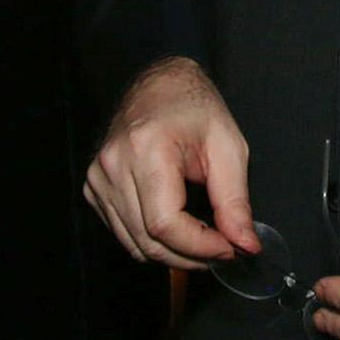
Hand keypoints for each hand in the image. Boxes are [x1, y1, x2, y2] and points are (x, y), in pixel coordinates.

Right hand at [83, 58, 257, 269]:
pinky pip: (123, 233)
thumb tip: (245, 244)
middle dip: (191, 256)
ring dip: (173, 254)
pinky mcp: (94, 187)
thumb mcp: (228, 148)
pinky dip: (152, 241)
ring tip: (204, 241)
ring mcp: (98, 177)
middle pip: (149, 240)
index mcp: (147, 149)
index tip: (230, 249)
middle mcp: (114, 165)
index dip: (200, 247)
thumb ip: (235, 201)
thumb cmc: (196, 108)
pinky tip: (177, 228)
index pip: (165, 224)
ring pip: (135, 244)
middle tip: (224, 249)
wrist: (161, 83)